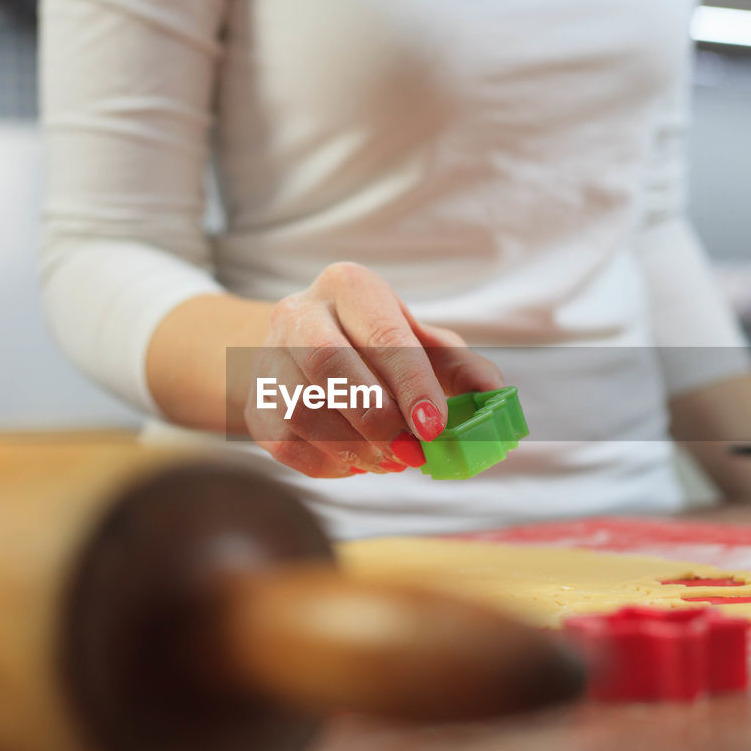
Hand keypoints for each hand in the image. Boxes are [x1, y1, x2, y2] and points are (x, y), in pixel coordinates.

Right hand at [246, 262, 504, 477]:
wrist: (307, 351)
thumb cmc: (380, 348)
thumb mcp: (426, 346)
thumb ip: (463, 370)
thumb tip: (495, 397)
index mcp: (349, 286)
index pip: (382, 334)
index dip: (411, 385)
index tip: (435, 426)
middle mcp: (299, 312)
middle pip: (328, 364)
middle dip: (376, 417)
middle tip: (411, 451)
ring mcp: (267, 356)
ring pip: (300, 408)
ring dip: (352, 446)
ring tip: (388, 459)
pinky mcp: (254, 401)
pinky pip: (283, 442)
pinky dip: (327, 463)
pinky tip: (356, 462)